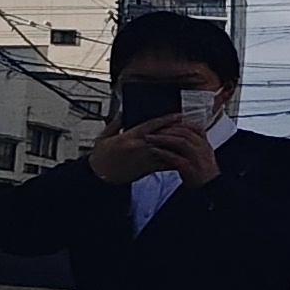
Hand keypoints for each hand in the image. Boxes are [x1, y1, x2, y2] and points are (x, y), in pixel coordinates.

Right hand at [89, 118, 218, 192]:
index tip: (178, 115)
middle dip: (177, 131)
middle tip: (189, 127)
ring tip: (190, 142)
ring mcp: (144, 159)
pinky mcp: (146, 170)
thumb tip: (123, 113)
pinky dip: (173, 160)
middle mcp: (138, 147)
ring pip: (166, 151)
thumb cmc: (101, 158)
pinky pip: (163, 165)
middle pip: (163, 137)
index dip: (167, 119)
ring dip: (178, 146)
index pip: (152, 125)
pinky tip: (182, 158)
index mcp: (128, 137)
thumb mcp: (104, 136)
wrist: (99, 177)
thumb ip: (115, 123)